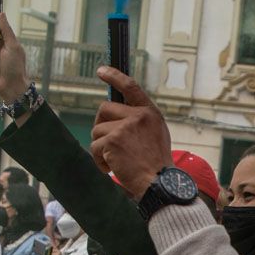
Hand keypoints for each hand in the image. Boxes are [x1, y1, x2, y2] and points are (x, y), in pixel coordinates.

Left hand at [90, 68, 172, 198]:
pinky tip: (112, 169)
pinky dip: (99, 161)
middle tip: (107, 145)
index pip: (130, 87)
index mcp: (150, 113)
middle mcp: (138, 116)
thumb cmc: (157, 165)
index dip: (114, 76)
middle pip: (104, 109)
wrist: (160, 184)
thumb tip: (116, 117)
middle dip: (101, 127)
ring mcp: (125, 127)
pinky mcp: (113, 140)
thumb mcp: (156, 135)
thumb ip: (140, 122)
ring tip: (116, 162)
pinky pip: (94, 147)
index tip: (101, 70)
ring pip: (97, 131)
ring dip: (101, 148)